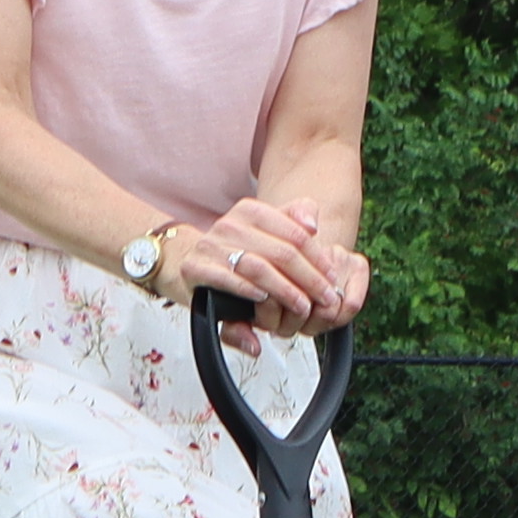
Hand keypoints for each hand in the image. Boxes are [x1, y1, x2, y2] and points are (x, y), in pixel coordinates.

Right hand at [155, 203, 354, 329]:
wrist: (185, 261)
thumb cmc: (235, 253)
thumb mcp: (265, 232)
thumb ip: (294, 220)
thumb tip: (313, 223)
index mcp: (251, 211)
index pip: (297, 234)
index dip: (319, 259)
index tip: (332, 279)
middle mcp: (230, 224)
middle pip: (282, 252)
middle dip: (309, 279)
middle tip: (324, 298)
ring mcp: (211, 246)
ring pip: (259, 267)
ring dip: (285, 290)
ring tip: (301, 306)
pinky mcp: (195, 269)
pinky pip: (227, 279)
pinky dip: (247, 290)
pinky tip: (264, 299)